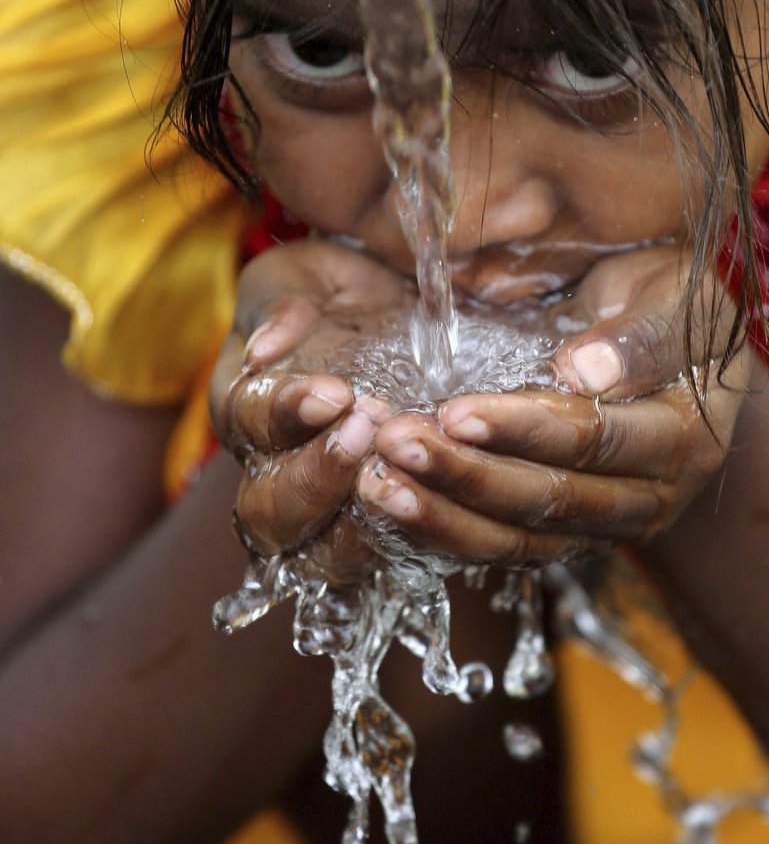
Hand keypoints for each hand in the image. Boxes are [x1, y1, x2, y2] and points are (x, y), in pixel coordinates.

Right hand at [209, 238, 412, 581]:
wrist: (401, 308)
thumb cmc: (339, 293)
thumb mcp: (299, 279)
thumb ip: (276, 305)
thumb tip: (265, 349)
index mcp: (249, 410)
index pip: (248, 426)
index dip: (287, 415)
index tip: (336, 393)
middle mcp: (279, 473)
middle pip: (271, 513)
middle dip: (318, 478)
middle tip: (370, 432)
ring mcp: (333, 511)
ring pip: (324, 556)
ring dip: (362, 522)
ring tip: (406, 473)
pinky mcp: (391, 529)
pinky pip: (391, 564)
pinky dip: (415, 543)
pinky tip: (445, 509)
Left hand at [356, 247, 749, 566]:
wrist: (688, 350)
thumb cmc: (675, 300)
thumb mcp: (676, 294)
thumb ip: (642, 333)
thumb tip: (584, 371)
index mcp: (684, 438)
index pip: (595, 440)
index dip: (523, 429)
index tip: (453, 412)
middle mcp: (651, 498)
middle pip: (551, 500)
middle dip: (467, 476)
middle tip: (395, 445)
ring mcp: (608, 526)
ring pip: (521, 539)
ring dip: (444, 515)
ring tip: (376, 484)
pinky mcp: (569, 537)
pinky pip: (505, 549)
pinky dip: (445, 532)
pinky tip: (391, 506)